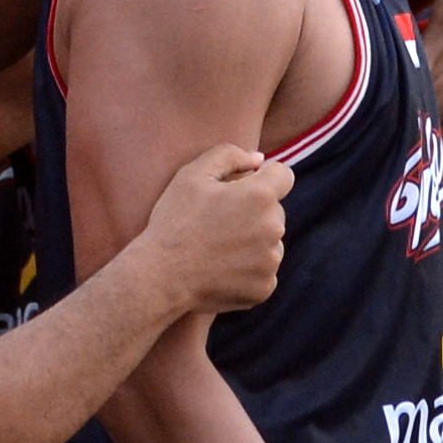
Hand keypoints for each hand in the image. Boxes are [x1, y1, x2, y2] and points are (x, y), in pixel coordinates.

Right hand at [137, 143, 293, 313]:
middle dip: (255, 211)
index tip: (242, 188)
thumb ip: (229, 155)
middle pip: (275, 211)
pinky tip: (221, 268)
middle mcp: (273, 228)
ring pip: (271, 242)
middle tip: (219, 222)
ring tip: (218, 247)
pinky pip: (264, 270)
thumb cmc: (174, 221)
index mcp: (260, 196)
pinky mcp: (264, 288)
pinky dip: (248, 269)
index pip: (283, 176)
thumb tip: (259, 159)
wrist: (160, 277)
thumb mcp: (192, 175)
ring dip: (253, 241)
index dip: (262, 177)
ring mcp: (270, 261)